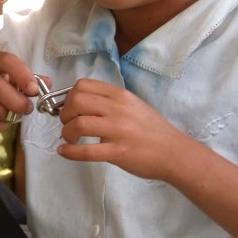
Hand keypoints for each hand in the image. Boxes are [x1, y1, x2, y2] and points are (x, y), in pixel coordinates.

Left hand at [56, 78, 181, 179]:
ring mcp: (119, 131)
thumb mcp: (132, 105)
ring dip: (67, 132)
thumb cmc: (151, 129)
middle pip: (77, 101)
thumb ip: (109, 101)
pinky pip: (88, 151)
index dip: (69, 96)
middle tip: (68, 124)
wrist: (173, 152)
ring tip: (70, 138)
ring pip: (80, 124)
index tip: (70, 108)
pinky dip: (70, 152)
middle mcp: (118, 109)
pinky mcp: (119, 152)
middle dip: (65, 113)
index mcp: (120, 95)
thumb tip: (79, 103)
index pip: (83, 85)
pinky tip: (65, 152)